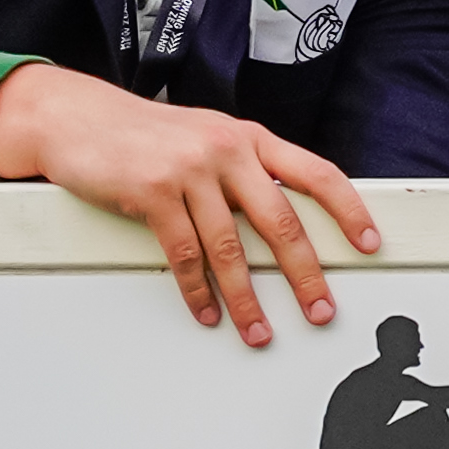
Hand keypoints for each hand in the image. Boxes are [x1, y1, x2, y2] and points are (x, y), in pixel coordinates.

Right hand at [0, 61, 372, 342]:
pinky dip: (198, 292)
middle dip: (306, 274)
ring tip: (259, 331)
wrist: (79, 117)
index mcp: (250, 137)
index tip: (369, 244)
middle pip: (282, 222)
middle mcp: (227, 150)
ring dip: (248, 299)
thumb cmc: (146, 133)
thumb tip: (282, 217)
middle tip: (320, 309)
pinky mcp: (153, 193)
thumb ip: (244, 169)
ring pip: (232, 249)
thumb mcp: (208, 137)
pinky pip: (185, 255)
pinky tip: (208, 311)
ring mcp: (190, 171)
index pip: (317, 174)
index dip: (349, 211)